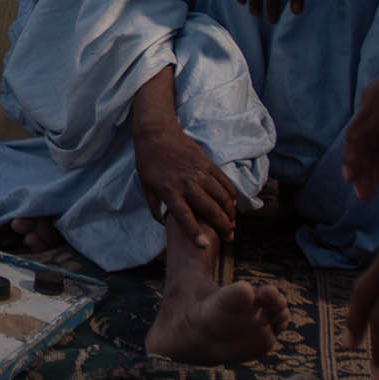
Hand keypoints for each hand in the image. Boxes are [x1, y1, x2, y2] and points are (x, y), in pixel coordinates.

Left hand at [133, 118, 238, 248]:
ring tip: (233, 223)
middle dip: (222, 225)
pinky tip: (233, 203)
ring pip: (221, 196)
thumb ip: (155, 208)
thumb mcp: (145, 187)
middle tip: (229, 237)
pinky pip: (224, 181)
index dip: (195, 233)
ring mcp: (199, 172)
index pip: (184, 217)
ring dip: (230, 212)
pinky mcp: (208, 163)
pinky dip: (231, 194)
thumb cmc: (149, 162)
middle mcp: (186, 184)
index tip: (204, 245)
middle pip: (209, 209)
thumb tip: (165, 225)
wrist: (157, 133)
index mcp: (169, 192)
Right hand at [341, 30, 378, 198]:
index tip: (352, 181)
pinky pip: (376, 134)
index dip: (353, 158)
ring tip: (371, 192)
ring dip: (366, 165)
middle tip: (365, 198)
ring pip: (366, 139)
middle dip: (358, 168)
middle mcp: (373, 102)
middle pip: (358, 139)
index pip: (358, 133)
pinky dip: (376, 154)